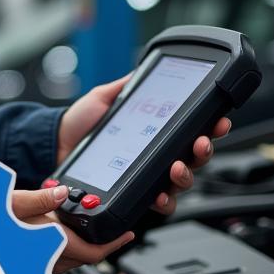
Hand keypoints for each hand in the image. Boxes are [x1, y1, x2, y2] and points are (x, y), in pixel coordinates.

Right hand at [10, 185, 134, 273]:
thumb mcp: (10, 202)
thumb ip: (39, 198)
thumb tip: (63, 192)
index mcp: (46, 245)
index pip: (92, 253)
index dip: (114, 244)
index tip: (128, 233)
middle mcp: (43, 260)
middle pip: (85, 257)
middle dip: (102, 242)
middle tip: (117, 228)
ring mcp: (35, 264)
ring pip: (71, 259)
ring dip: (85, 244)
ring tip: (93, 226)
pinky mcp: (27, 261)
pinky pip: (57, 258)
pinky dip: (69, 246)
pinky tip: (63, 231)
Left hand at [55, 75, 231, 216]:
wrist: (54, 144)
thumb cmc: (79, 124)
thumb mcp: (104, 98)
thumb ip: (124, 86)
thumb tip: (142, 70)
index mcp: (155, 132)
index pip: (190, 130)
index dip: (210, 127)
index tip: (218, 120)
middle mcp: (156, 156)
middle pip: (194, 159)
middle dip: (204, 151)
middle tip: (201, 143)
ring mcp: (147, 177)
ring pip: (182, 183)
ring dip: (187, 175)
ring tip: (177, 166)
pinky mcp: (133, 194)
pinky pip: (158, 203)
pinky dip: (164, 200)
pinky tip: (160, 194)